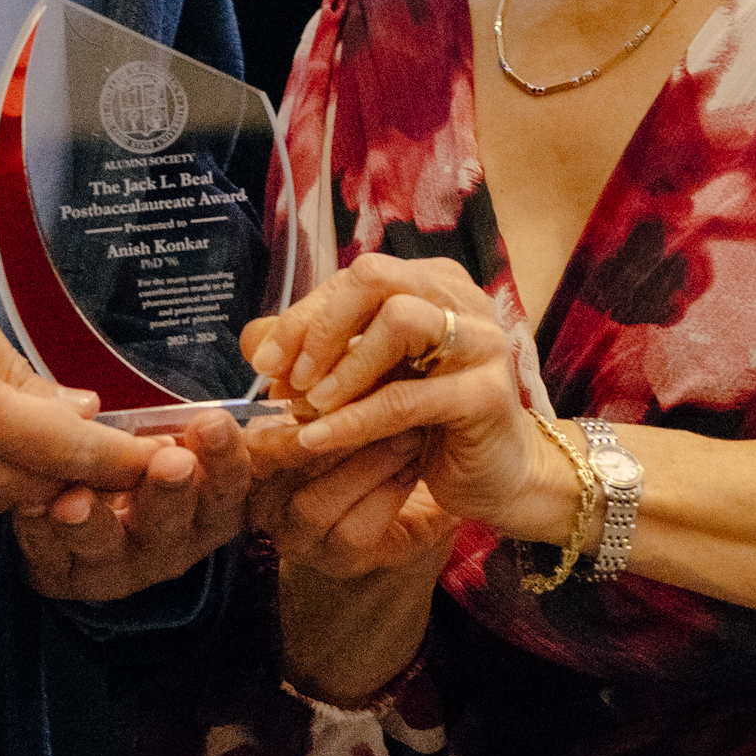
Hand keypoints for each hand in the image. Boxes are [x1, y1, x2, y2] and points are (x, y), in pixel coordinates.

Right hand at [0, 222, 198, 516]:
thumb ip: (13, 364)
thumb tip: (73, 411)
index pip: (58, 453)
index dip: (120, 462)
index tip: (164, 460)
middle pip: (34, 491)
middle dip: (91, 477)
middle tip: (138, 451)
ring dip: (43, 481)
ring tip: (84, 448)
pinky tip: (15, 445)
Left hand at [13, 408, 256, 604]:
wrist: (80, 500)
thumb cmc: (139, 459)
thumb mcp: (165, 436)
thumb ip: (184, 429)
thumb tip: (204, 416)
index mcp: (207, 508)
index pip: (228, 486)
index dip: (226, 459)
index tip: (211, 423)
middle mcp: (171, 544)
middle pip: (174, 524)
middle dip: (171, 492)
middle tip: (170, 463)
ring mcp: (119, 567)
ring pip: (109, 549)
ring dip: (95, 525)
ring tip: (74, 501)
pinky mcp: (67, 577)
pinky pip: (51, 559)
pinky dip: (39, 534)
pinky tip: (28, 508)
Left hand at [243, 254, 582, 556]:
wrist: (499, 478)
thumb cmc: (429, 425)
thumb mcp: (367, 382)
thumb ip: (314, 354)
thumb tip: (256, 341)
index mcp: (432, 283)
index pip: (355, 277)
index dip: (302, 317)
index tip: (266, 363)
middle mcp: (463, 300)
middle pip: (375, 279)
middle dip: (320, 327)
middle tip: (290, 378)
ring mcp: (482, 342)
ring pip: (399, 322)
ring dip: (342, 366)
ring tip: (309, 406)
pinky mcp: (489, 393)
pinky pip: (408, 397)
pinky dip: (355, 418)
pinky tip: (319, 438)